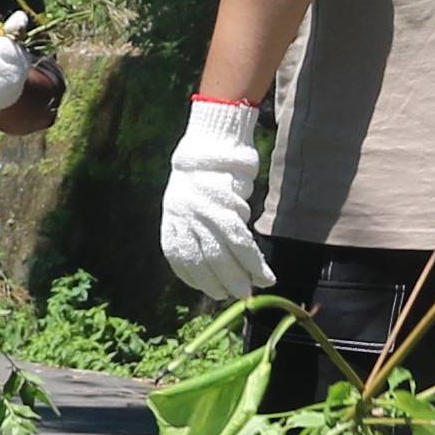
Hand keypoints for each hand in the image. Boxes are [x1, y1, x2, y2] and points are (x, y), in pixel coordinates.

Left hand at [157, 96, 272, 300]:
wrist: (216, 138)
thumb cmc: (207, 170)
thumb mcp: (189, 197)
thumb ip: (195, 225)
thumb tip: (215, 257)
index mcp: (172, 214)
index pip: (178, 256)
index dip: (194, 277)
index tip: (210, 289)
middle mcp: (183, 215)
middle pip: (202, 258)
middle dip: (220, 282)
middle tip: (235, 296)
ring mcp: (203, 210)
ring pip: (222, 253)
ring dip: (240, 276)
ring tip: (251, 290)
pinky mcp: (226, 204)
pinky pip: (240, 240)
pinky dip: (252, 260)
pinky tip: (262, 273)